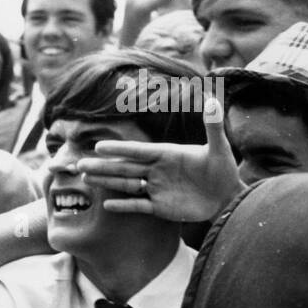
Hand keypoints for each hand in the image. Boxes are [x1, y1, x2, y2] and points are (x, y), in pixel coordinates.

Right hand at [76, 96, 241, 221]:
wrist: (228, 198)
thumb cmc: (224, 171)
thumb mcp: (220, 148)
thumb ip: (213, 126)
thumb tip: (214, 100)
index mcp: (166, 155)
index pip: (138, 151)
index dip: (119, 150)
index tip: (99, 146)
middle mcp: (157, 171)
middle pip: (125, 168)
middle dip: (103, 166)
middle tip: (80, 163)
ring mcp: (156, 189)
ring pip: (126, 185)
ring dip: (106, 181)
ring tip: (85, 178)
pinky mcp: (159, 207)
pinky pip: (137, 206)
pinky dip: (123, 205)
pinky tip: (107, 204)